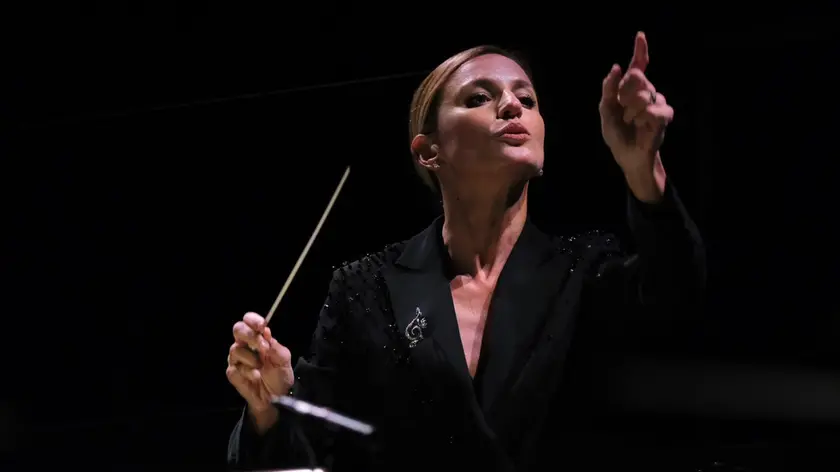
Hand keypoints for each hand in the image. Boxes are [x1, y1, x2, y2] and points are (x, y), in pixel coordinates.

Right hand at [227, 312, 293, 415]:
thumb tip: (266, 332)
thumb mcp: (283, 359)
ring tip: (261, 368)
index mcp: (257, 337)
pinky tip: (255, 377)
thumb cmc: (279, 375)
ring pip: (236, 350)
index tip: (262, 325)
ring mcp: (236, 359)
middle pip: (238, 329)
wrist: (276, 397)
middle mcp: (244, 345)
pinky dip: (247, 372)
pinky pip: (235, 368)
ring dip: (252, 359)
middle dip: (250, 336)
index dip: (253, 320)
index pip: (249, 321)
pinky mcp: (232, 372)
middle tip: (263, 347)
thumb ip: (274, 346)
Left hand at [599, 32, 673, 172]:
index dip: (640, 50)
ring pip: (644, 95)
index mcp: (630, 88)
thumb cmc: (616, 132)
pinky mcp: (664, 115)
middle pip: (637, 77)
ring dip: (631, 111)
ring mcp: (656, 102)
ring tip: (631, 122)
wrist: (627, 154)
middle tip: (623, 109)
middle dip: (625, 93)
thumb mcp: (606, 110)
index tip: (640, 36)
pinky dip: (643, 119)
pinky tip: (640, 125)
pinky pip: (653, 110)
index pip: (638, 65)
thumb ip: (609, 89)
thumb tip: (617, 67)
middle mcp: (646, 91)